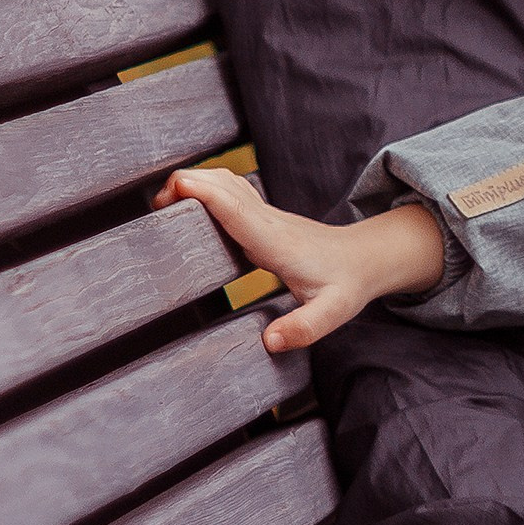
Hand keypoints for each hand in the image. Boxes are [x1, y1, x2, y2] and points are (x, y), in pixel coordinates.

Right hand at [158, 165, 443, 349]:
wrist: (368, 259)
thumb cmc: (348, 285)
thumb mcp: (332, 313)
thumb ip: (303, 328)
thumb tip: (269, 341)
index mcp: (278, 243)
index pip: (238, 211)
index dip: (207, 195)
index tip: (176, 187)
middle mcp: (270, 222)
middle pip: (226, 188)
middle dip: (190, 184)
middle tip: (156, 206)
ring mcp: (267, 216)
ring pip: (229, 184)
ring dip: (196, 183)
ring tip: (163, 202)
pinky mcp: (264, 217)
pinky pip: (231, 193)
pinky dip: (207, 188)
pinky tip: (189, 201)